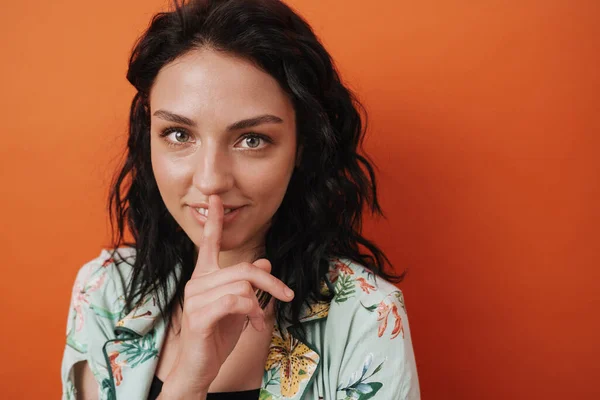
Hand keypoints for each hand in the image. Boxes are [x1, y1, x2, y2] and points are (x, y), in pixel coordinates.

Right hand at [161, 194, 293, 397]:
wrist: (199, 369)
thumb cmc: (217, 336)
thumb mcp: (239, 307)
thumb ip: (248, 284)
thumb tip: (264, 262)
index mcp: (204, 277)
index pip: (209, 244)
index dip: (215, 221)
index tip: (217, 199)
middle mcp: (197, 282)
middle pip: (244, 268)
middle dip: (271, 282)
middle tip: (287, 295)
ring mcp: (196, 298)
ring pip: (242, 284)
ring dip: (261, 303)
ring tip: (260, 319)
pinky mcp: (199, 315)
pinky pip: (237, 301)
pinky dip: (253, 311)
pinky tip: (254, 324)